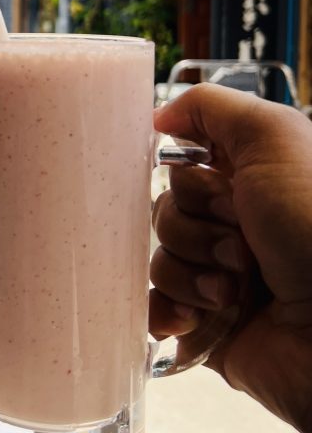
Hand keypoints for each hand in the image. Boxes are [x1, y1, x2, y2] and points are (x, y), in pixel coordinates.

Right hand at [150, 84, 311, 432]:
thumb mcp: (274, 136)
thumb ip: (211, 106)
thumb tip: (158, 117)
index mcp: (252, 181)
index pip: (183, 163)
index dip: (189, 175)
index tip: (220, 186)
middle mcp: (236, 225)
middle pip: (165, 210)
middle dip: (194, 228)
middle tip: (243, 244)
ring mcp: (220, 276)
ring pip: (160, 259)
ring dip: (191, 273)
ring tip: (237, 290)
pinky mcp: (209, 325)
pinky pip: (158, 309)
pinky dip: (170, 311)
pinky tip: (199, 318)